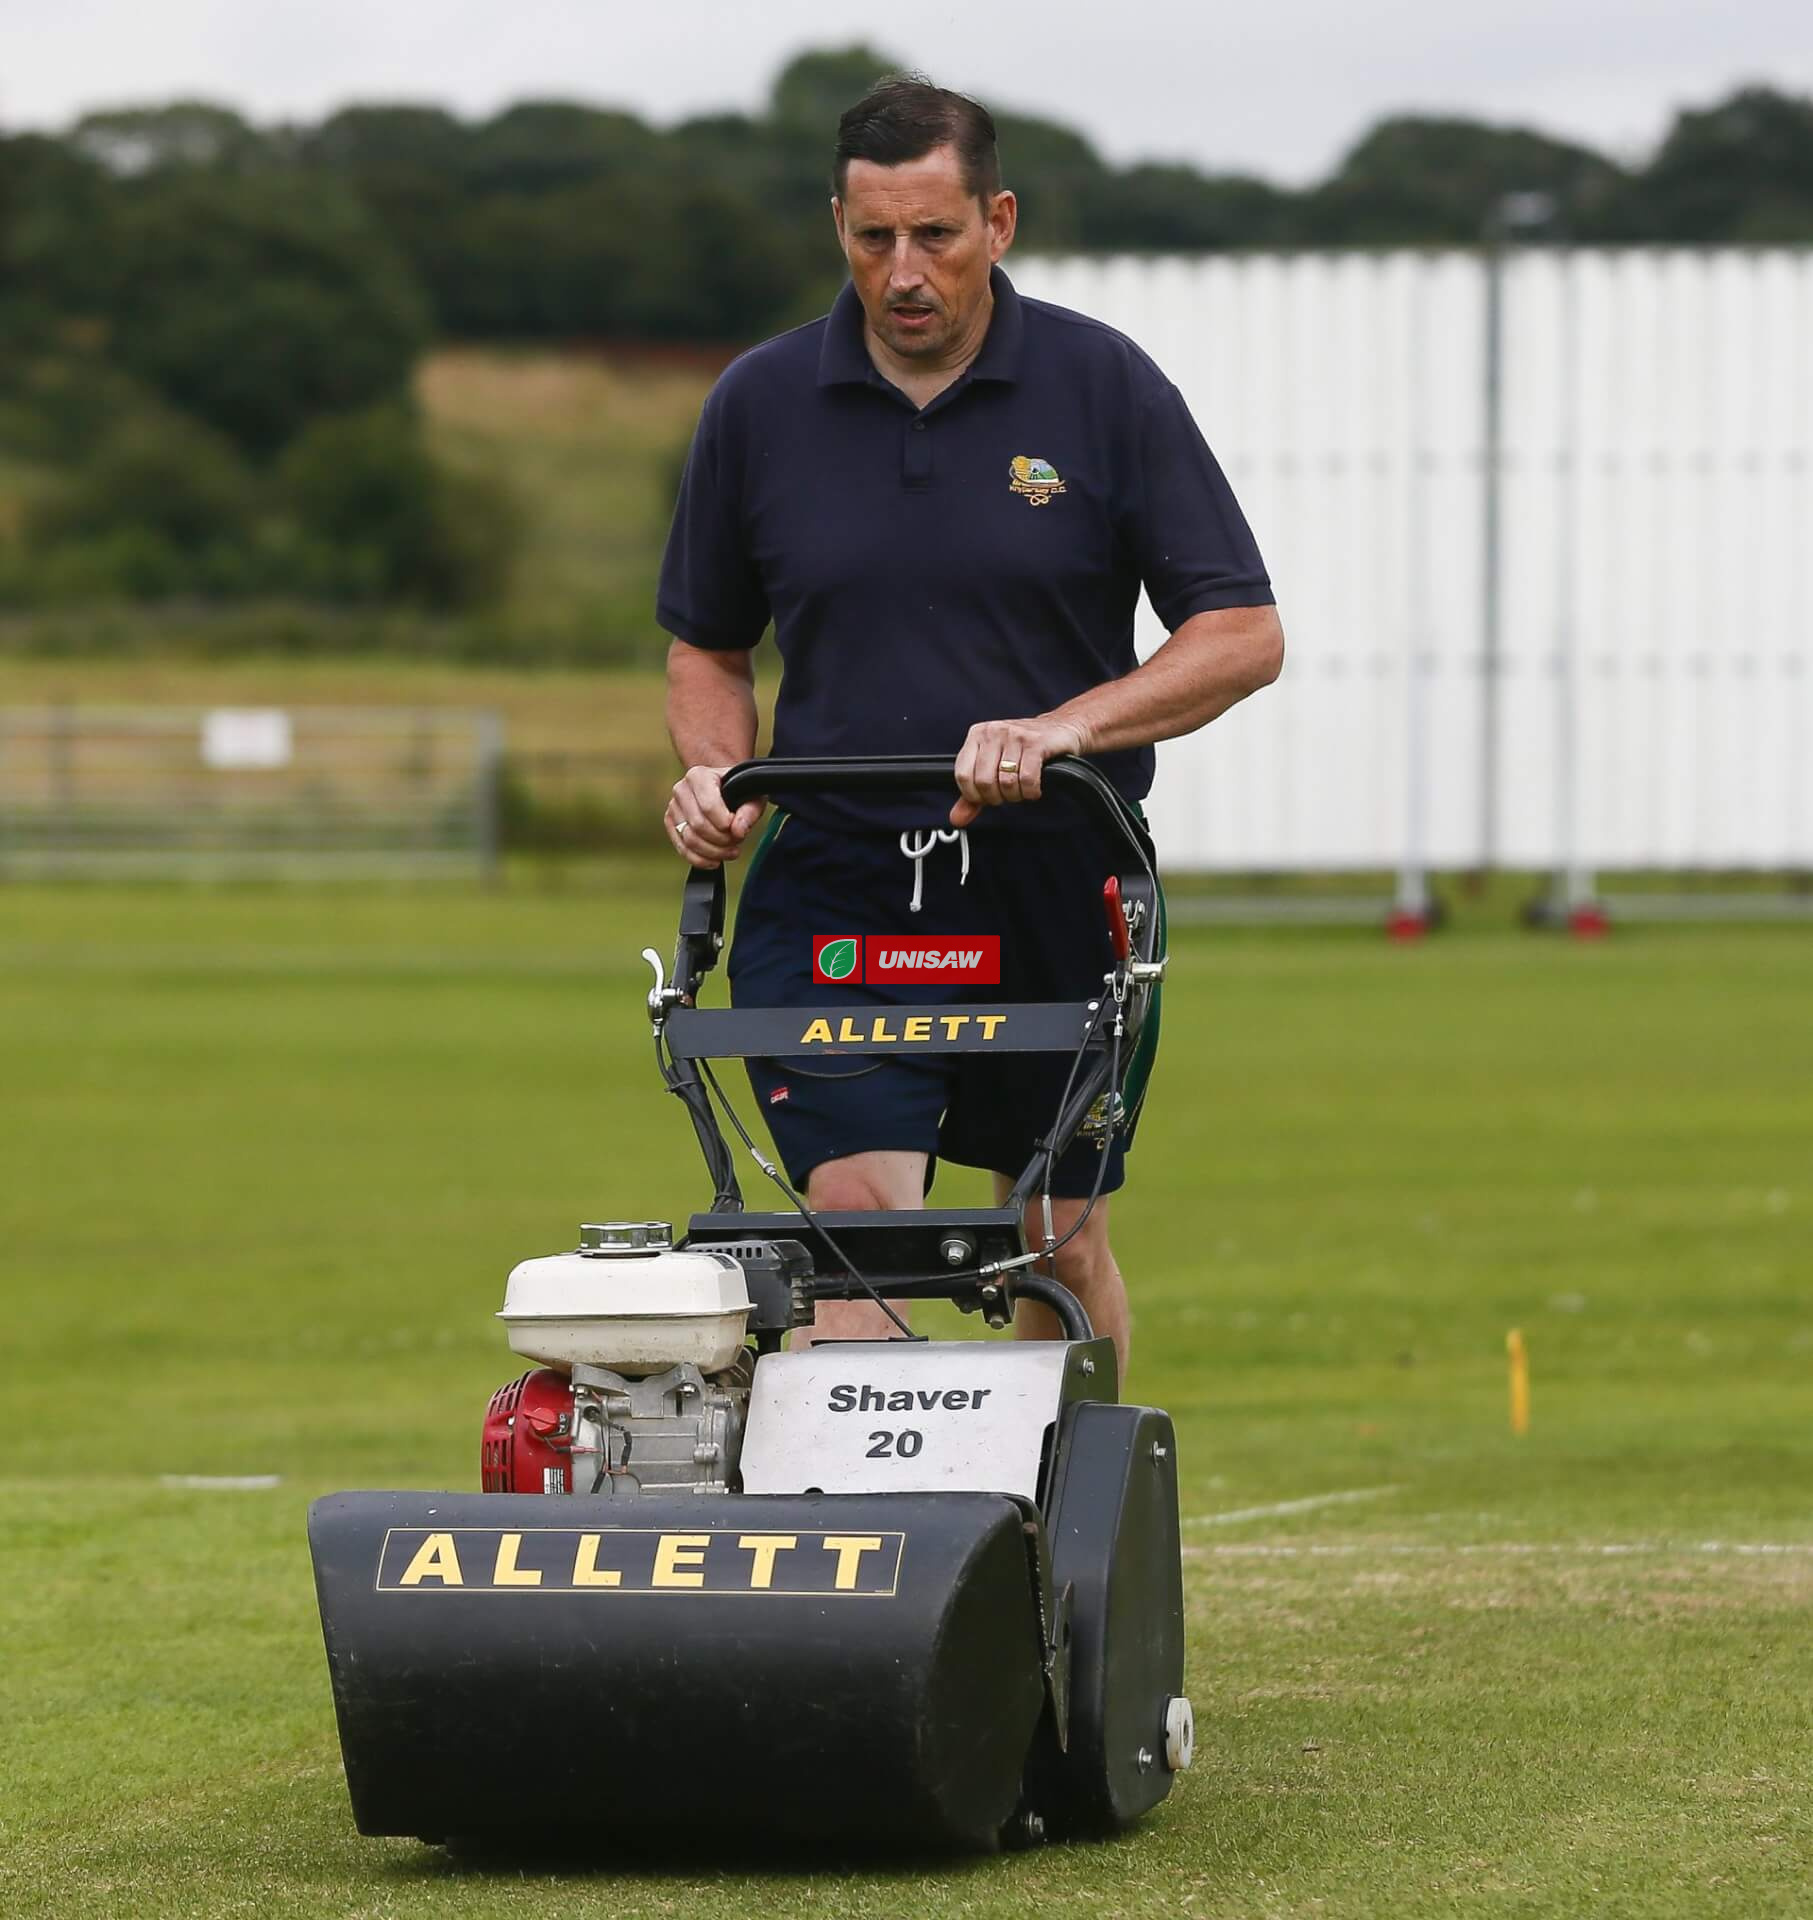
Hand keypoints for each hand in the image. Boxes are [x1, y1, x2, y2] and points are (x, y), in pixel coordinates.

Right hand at [665, 766, 765, 867]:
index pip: (708, 806)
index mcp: (698, 776)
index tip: (738, 828)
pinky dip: (701, 860)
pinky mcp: (671, 826)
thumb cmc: (740, 792)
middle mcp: (681, 789)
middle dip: (722, 839)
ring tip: (730, 850)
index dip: (725, 824)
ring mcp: (674, 808)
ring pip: (690, 840)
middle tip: (737, 840)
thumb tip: (737, 831)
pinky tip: (715, 860)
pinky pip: (682, 850)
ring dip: (714, 852)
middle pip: (698, 825)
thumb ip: (749, 812)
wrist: (725, 792)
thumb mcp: (753, 797)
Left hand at [950, 716, 1086, 826]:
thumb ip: (973, 795)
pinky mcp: (1036, 743)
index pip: (962, 775)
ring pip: (1006, 782)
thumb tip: (957, 819)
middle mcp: (993, 732)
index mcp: (977, 735)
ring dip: (1016, 795)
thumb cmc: (1024, 749)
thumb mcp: (994, 767)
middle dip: (998, 797)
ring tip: (1022, 790)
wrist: (1062, 728)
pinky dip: (1031, 792)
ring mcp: (1014, 735)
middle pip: (984, 782)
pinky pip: (1027, 779)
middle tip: (1008, 794)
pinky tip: (1034, 789)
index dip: (975, 795)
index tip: (988, 797)